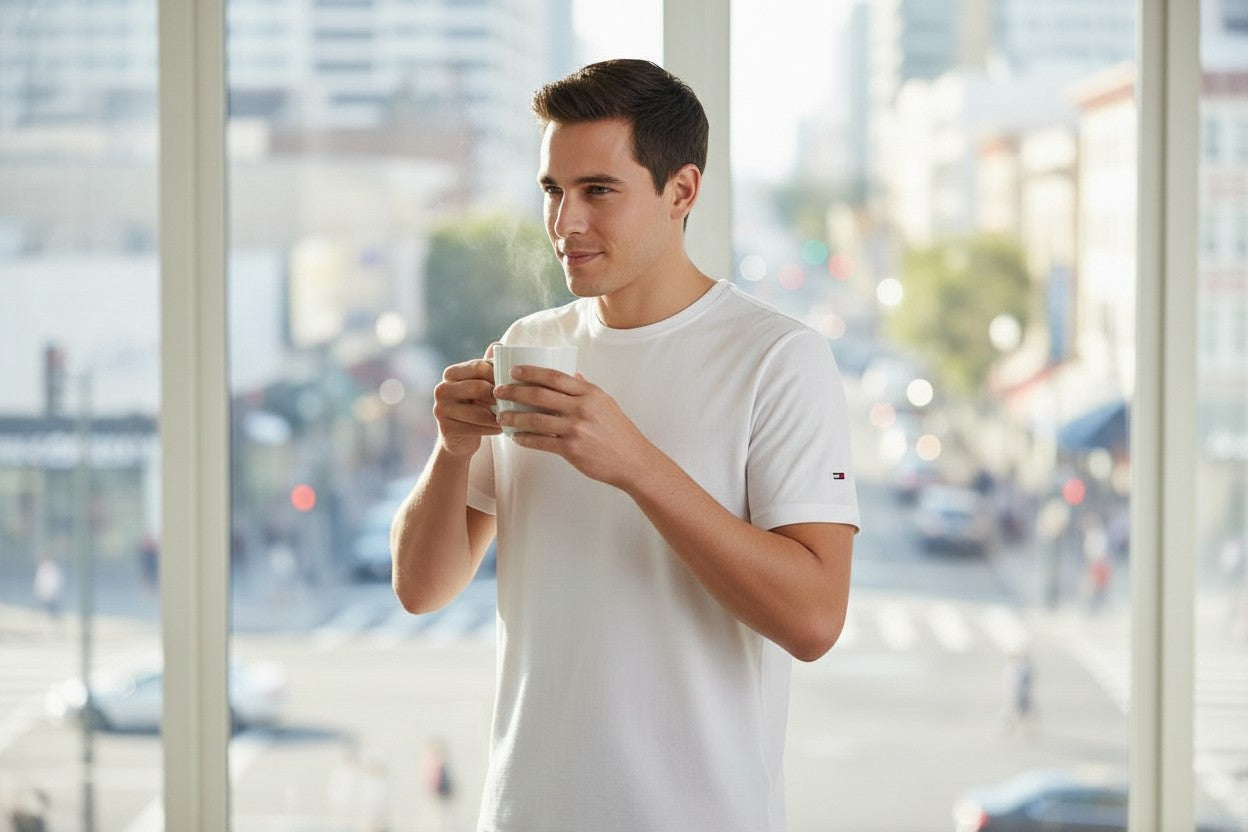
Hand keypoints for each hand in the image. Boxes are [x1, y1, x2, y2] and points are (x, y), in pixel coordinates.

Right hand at [431, 345, 500, 456]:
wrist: (460, 437)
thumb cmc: (475, 405)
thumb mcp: (480, 384)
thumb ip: (487, 366)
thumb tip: (498, 344)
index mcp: (451, 373)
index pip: (479, 366)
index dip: (498, 374)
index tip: (511, 382)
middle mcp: (441, 389)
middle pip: (479, 388)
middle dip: (499, 396)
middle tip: (512, 402)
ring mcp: (441, 409)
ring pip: (479, 412)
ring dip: (498, 416)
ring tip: (510, 417)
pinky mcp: (446, 429)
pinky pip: (476, 428)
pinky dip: (492, 429)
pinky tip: (500, 429)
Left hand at [494, 366, 656, 488]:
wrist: (633, 461)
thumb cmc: (620, 432)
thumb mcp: (606, 403)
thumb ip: (587, 389)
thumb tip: (572, 375)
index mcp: (589, 393)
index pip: (554, 376)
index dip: (531, 372)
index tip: (514, 371)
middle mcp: (581, 408)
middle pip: (540, 395)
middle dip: (515, 392)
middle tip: (499, 392)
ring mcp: (576, 429)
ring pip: (536, 419)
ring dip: (514, 417)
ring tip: (501, 417)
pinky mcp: (571, 449)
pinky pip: (541, 442)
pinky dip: (525, 439)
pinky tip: (516, 437)